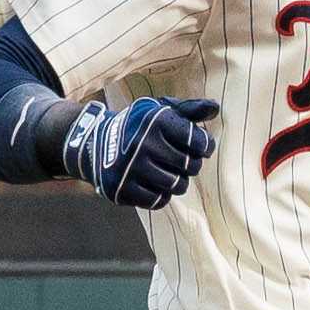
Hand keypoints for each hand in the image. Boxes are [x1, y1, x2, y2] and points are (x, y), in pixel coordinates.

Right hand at [65, 94, 218, 207]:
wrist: (94, 142)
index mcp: (155, 120)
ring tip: (169, 173)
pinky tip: (153, 183)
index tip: (199, 147)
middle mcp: (142, 143)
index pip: (199, 142)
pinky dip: (160, 194)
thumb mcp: (160, 109)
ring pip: (177, 186)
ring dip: (178, 182)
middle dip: (190, 165)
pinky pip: (158, 201)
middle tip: (181, 161)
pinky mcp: (122, 189)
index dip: (204, 146)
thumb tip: (215, 108)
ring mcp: (130, 168)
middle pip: (191, 167)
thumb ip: (189, 109)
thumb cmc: (138, 126)